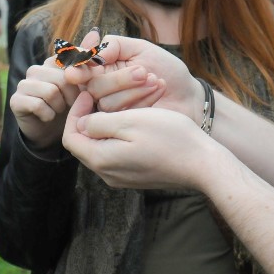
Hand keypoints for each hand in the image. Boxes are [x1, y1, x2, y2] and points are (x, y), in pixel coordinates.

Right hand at [8, 31, 99, 149]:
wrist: (50, 132)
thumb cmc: (69, 105)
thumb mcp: (83, 83)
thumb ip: (86, 58)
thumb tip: (95, 32)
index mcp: (52, 62)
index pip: (70, 58)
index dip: (82, 73)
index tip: (87, 87)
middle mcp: (36, 69)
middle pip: (62, 78)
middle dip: (73, 95)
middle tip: (73, 104)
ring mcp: (24, 84)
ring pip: (50, 91)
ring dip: (60, 106)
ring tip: (60, 110)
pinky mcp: (16, 100)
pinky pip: (38, 105)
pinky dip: (48, 114)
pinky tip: (48, 117)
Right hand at [63, 32, 204, 124]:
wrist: (187, 94)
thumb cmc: (165, 69)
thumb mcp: (141, 48)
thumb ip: (114, 45)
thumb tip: (92, 53)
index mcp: (101, 68)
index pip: (79, 69)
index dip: (79, 68)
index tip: (84, 68)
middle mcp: (101, 90)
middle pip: (92, 87)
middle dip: (119, 79)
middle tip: (143, 71)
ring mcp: (111, 111)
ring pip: (106, 103)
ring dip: (133, 89)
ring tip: (155, 80)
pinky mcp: (123, 126)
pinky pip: (120, 116)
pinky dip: (142, 100)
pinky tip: (158, 89)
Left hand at [63, 91, 209, 189]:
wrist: (202, 164)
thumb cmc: (169, 138)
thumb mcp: (129, 121)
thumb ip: (98, 123)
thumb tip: (81, 123)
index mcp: (101, 160)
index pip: (71, 137)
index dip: (75, 113)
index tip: (88, 94)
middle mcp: (107, 175)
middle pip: (85, 144)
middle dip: (88, 118)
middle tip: (101, 97)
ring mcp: (122, 178)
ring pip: (101, 148)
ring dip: (105, 127)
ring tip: (118, 107)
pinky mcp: (136, 177)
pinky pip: (117, 155)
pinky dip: (118, 137)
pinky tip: (133, 123)